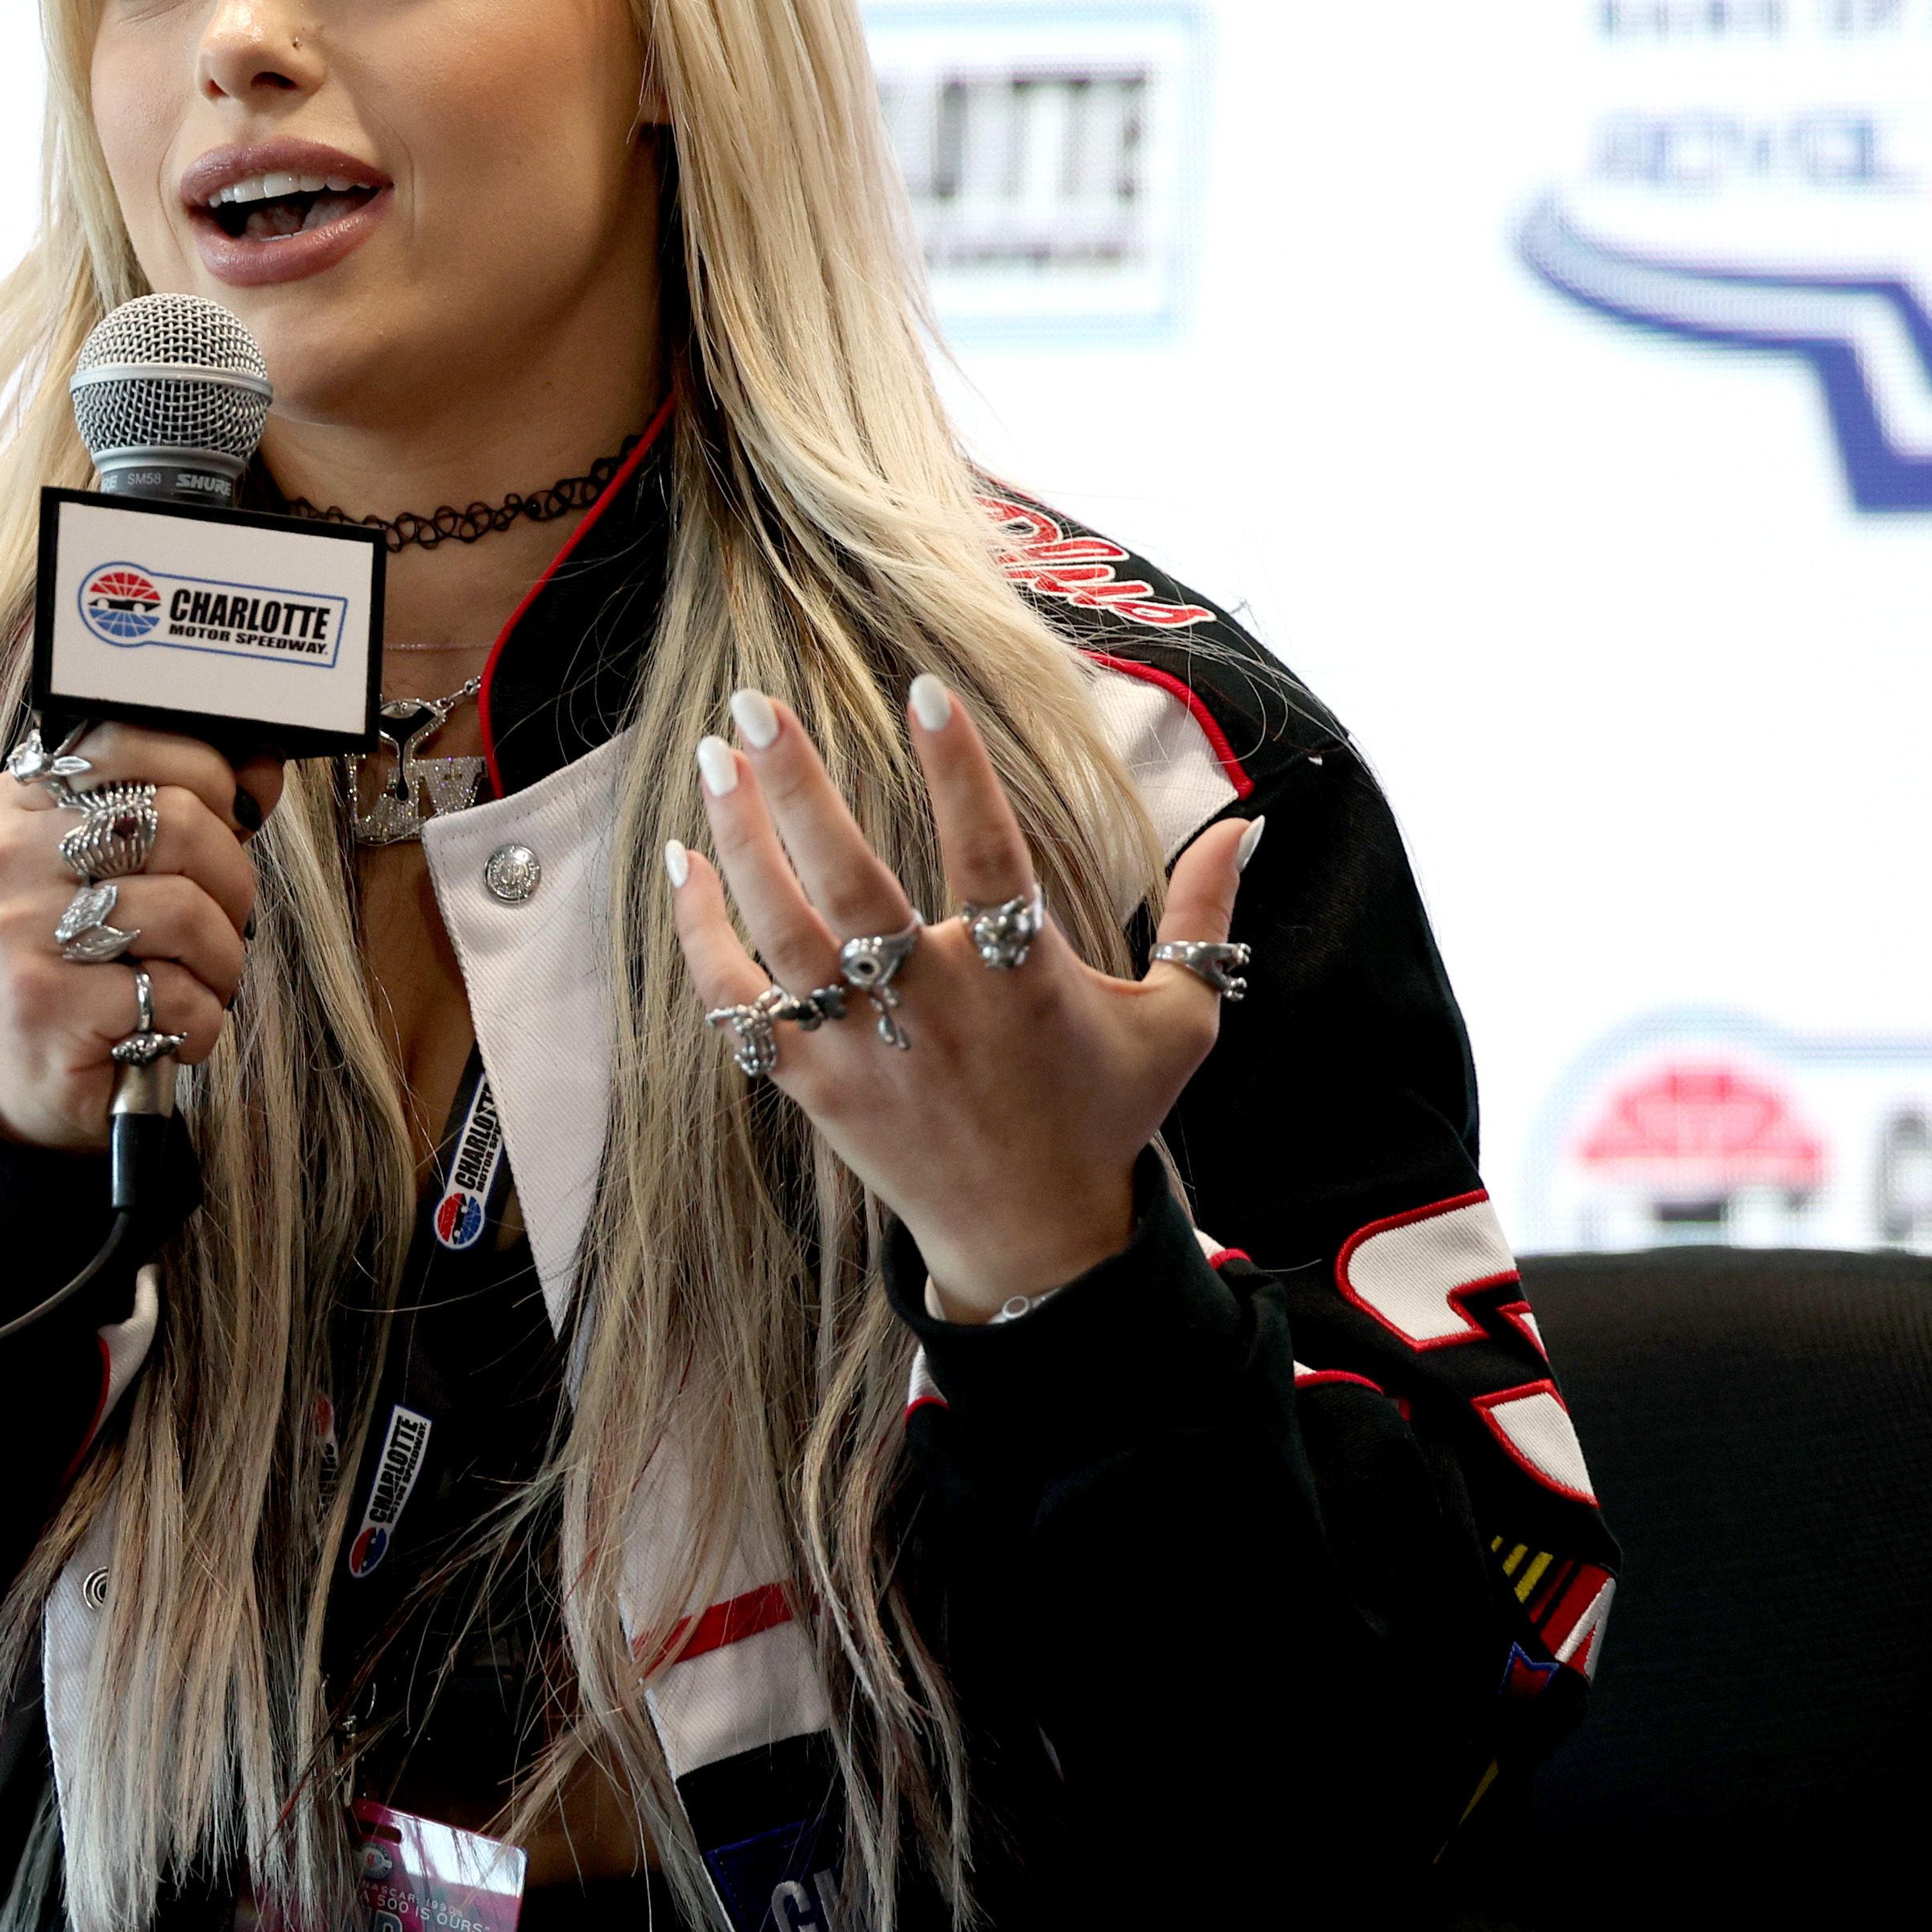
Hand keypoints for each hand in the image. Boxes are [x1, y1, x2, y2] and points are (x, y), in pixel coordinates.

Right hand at [0, 722, 287, 1151]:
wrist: (27, 1082)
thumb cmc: (90, 966)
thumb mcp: (128, 875)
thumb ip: (191, 809)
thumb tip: (261, 765)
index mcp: (19, 804)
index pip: (127, 739)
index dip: (205, 775)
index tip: (227, 816)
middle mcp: (5, 855)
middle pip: (174, 820)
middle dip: (231, 881)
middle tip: (224, 923)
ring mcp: (17, 928)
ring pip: (184, 909)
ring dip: (221, 962)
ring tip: (197, 986)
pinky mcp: (43, 1002)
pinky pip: (175, 994)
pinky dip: (199, 1022)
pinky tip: (167, 1033)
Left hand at [667, 676, 1259, 1321]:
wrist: (1034, 1244)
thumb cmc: (1105, 1118)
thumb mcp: (1181, 1021)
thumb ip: (1205, 918)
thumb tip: (1249, 821)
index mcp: (1025, 980)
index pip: (990, 853)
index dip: (958, 770)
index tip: (921, 688)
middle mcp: (936, 1009)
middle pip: (852, 883)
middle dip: (798, 788)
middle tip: (752, 704)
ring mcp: (865, 1050)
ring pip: (784, 932)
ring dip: (741, 840)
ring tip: (713, 758)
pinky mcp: (815, 1085)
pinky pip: (741, 1003)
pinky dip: (702, 937)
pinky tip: (682, 863)